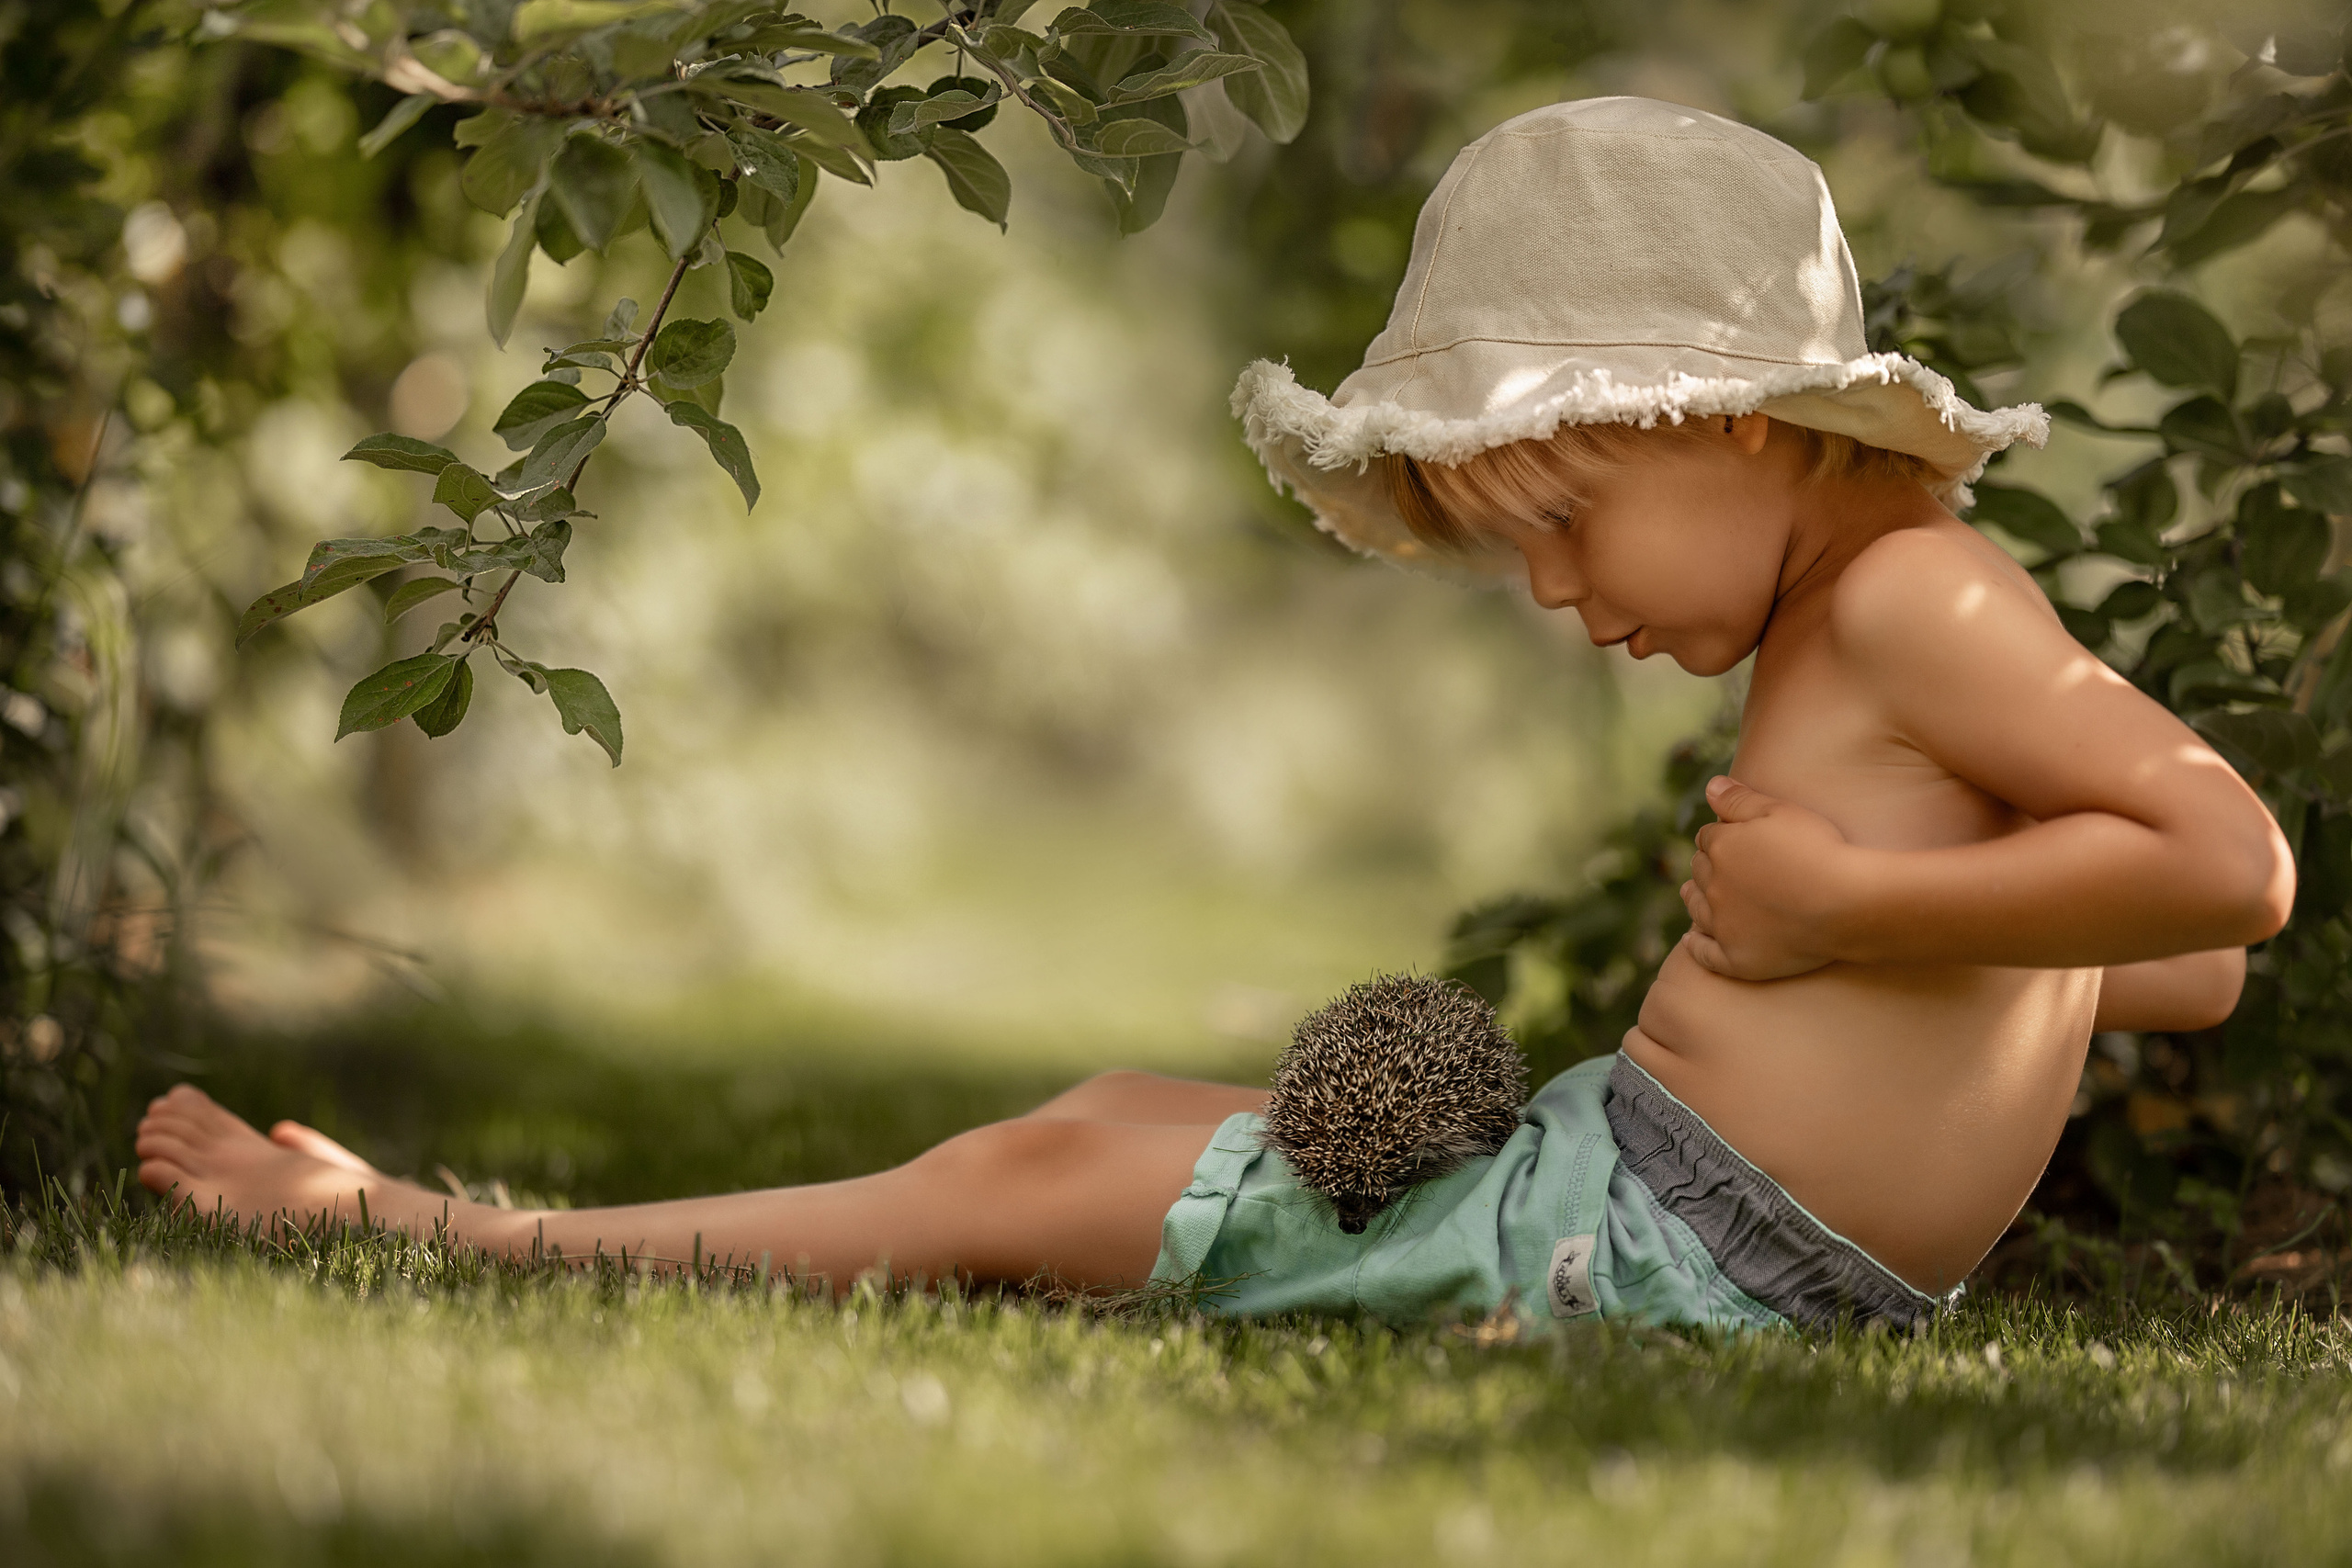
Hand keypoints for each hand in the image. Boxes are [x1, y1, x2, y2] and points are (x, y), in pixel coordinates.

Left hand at [1679, 776, 1856, 980]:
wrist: (1846, 903)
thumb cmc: (1819, 851)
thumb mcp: (1781, 811)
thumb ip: (1739, 799)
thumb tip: (1710, 786)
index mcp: (1721, 847)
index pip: (1708, 838)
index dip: (1719, 836)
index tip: (1729, 839)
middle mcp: (1714, 886)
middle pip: (1700, 871)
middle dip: (1706, 865)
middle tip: (1716, 867)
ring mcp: (1723, 925)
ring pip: (1696, 908)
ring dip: (1694, 899)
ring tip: (1691, 895)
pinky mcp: (1736, 958)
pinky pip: (1704, 954)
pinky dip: (1695, 946)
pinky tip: (1691, 941)